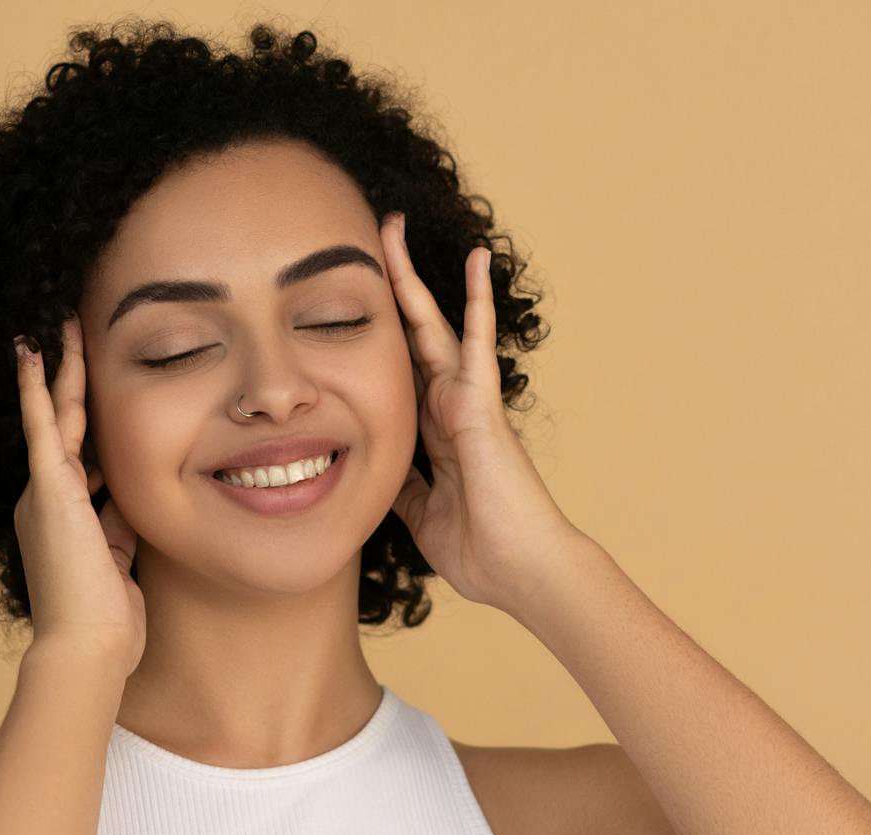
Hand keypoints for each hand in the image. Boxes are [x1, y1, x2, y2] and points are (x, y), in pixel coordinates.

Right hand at [11, 313, 146, 675]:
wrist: (87, 650)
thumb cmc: (106, 623)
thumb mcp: (120, 564)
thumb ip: (119, 528)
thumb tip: (126, 501)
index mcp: (64, 517)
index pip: (81, 454)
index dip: (87, 417)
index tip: (91, 386)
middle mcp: (46, 498)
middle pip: (65, 424)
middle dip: (69, 379)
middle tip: (67, 331)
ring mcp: (45, 491)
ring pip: (56, 414)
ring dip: (60, 367)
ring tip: (60, 322)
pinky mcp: (48, 489)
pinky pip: (42, 425)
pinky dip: (38, 386)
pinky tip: (33, 348)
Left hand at [380, 211, 584, 615]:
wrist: (522, 572)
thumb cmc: (482, 549)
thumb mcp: (420, 515)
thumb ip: (403, 486)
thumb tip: (378, 472)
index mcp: (433, 432)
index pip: (397, 372)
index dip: (374, 338)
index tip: (348, 306)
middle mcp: (449, 407)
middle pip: (409, 335)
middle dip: (385, 290)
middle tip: (366, 242)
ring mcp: (467, 401)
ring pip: (434, 325)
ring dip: (414, 278)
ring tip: (395, 225)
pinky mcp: (483, 405)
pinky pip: (476, 343)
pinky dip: (476, 301)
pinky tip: (476, 260)